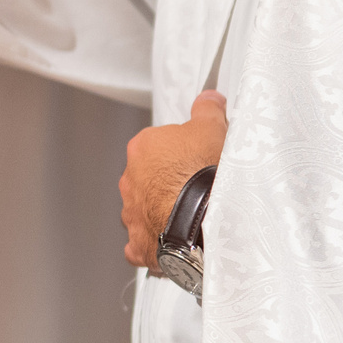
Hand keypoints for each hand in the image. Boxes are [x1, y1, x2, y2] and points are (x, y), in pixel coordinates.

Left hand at [118, 92, 227, 269]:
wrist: (204, 219)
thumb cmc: (204, 173)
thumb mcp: (211, 127)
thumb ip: (206, 110)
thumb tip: (207, 99)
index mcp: (143, 148)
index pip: (158, 145)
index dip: (181, 152)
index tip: (196, 158)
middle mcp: (131, 180)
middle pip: (149, 178)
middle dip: (169, 182)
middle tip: (196, 187)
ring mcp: (132, 213)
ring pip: (144, 210)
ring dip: (161, 211)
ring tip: (189, 215)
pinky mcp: (140, 243)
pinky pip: (142, 242)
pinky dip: (153, 243)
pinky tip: (172, 240)